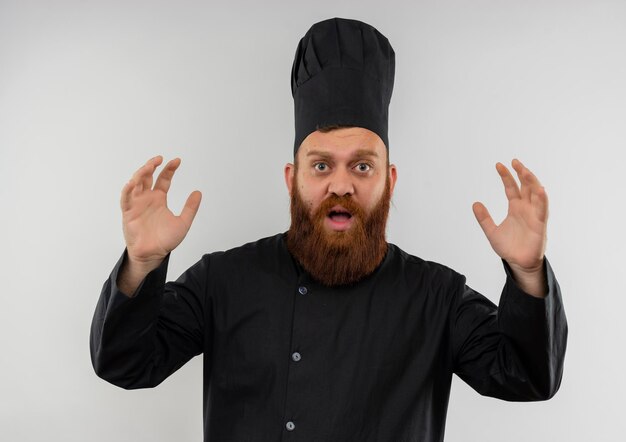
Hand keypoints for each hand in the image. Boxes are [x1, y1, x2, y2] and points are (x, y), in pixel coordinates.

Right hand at [120, 156, 201, 266]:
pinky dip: (127, 190)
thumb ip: (190, 208)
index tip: (177, 161)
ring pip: (135, 183)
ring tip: (148, 166)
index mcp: (159, 199)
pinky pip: (126, 198)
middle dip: (152, 166)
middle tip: (159, 159)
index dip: (169, 169)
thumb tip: (198, 192)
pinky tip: (132, 182)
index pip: (163, 179)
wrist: (154, 255)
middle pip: (147, 177)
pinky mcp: (128, 212)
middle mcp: (147, 199)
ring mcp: (137, 204)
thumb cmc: (166, 240)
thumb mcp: (183, 222)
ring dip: (140, 173)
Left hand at [472, 159, 547, 273]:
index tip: (499, 165)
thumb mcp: (491, 231)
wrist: (518, 263)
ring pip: (536, 194)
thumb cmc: (509, 247)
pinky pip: (543, 209)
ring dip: (532, 182)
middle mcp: (526, 208)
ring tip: (525, 170)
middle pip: (526, 186)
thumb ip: (484, 218)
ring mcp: (534, 215)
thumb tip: (475, 203)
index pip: (511, 187)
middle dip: (521, 173)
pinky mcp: (540, 224)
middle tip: (514, 161)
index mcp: (515, 208)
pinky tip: (540, 189)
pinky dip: (542, 199)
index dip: (506, 176)